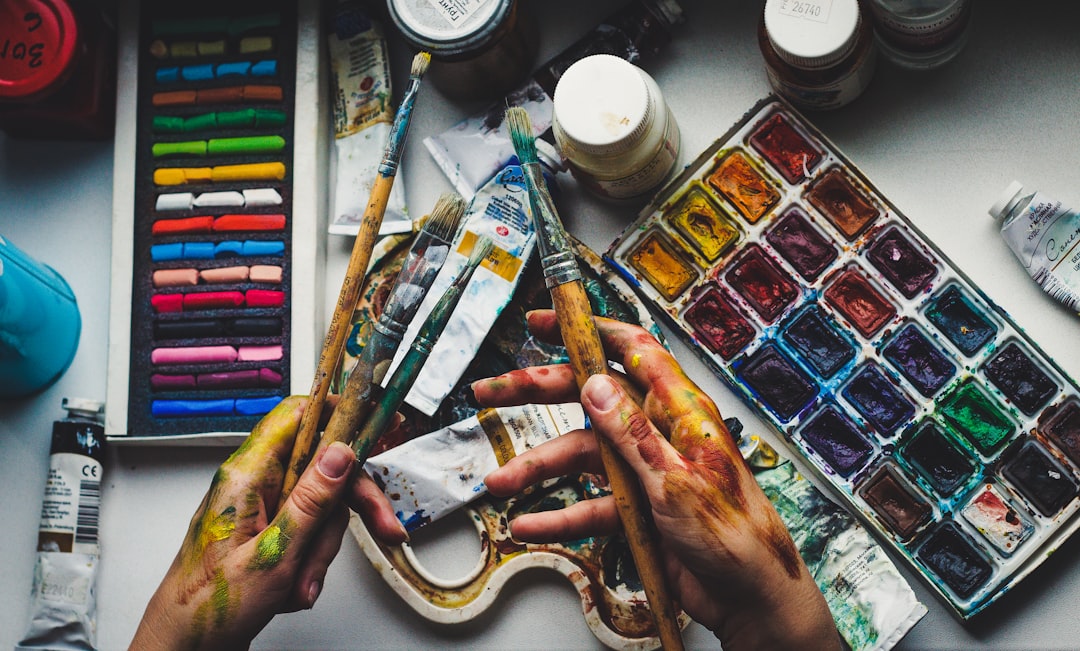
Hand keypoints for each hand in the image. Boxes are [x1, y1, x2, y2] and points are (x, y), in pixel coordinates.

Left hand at [132, 396, 358, 649]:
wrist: (186, 647)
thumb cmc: (210, 607)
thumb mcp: (273, 555)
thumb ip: (311, 501)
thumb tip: (340, 453)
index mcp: (246, 475)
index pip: (297, 415)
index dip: (341, 409)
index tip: (378, 417)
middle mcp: (254, 483)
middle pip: (323, 467)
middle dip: (352, 503)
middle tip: (383, 526)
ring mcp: (261, 506)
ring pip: (322, 504)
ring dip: (323, 549)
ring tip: (302, 581)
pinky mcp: (268, 529)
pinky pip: (309, 530)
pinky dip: (310, 561)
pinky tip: (294, 586)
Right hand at [474, 311, 840, 650]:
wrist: (751, 597)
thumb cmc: (736, 534)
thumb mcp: (676, 481)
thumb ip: (632, 434)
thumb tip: (595, 385)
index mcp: (679, 410)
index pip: (630, 350)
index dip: (586, 330)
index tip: (543, 322)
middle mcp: (658, 432)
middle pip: (589, 398)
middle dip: (537, 393)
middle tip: (491, 392)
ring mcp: (645, 470)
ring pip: (581, 457)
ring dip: (538, 469)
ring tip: (500, 483)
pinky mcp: (637, 507)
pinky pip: (589, 504)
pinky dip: (558, 514)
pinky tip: (530, 523)